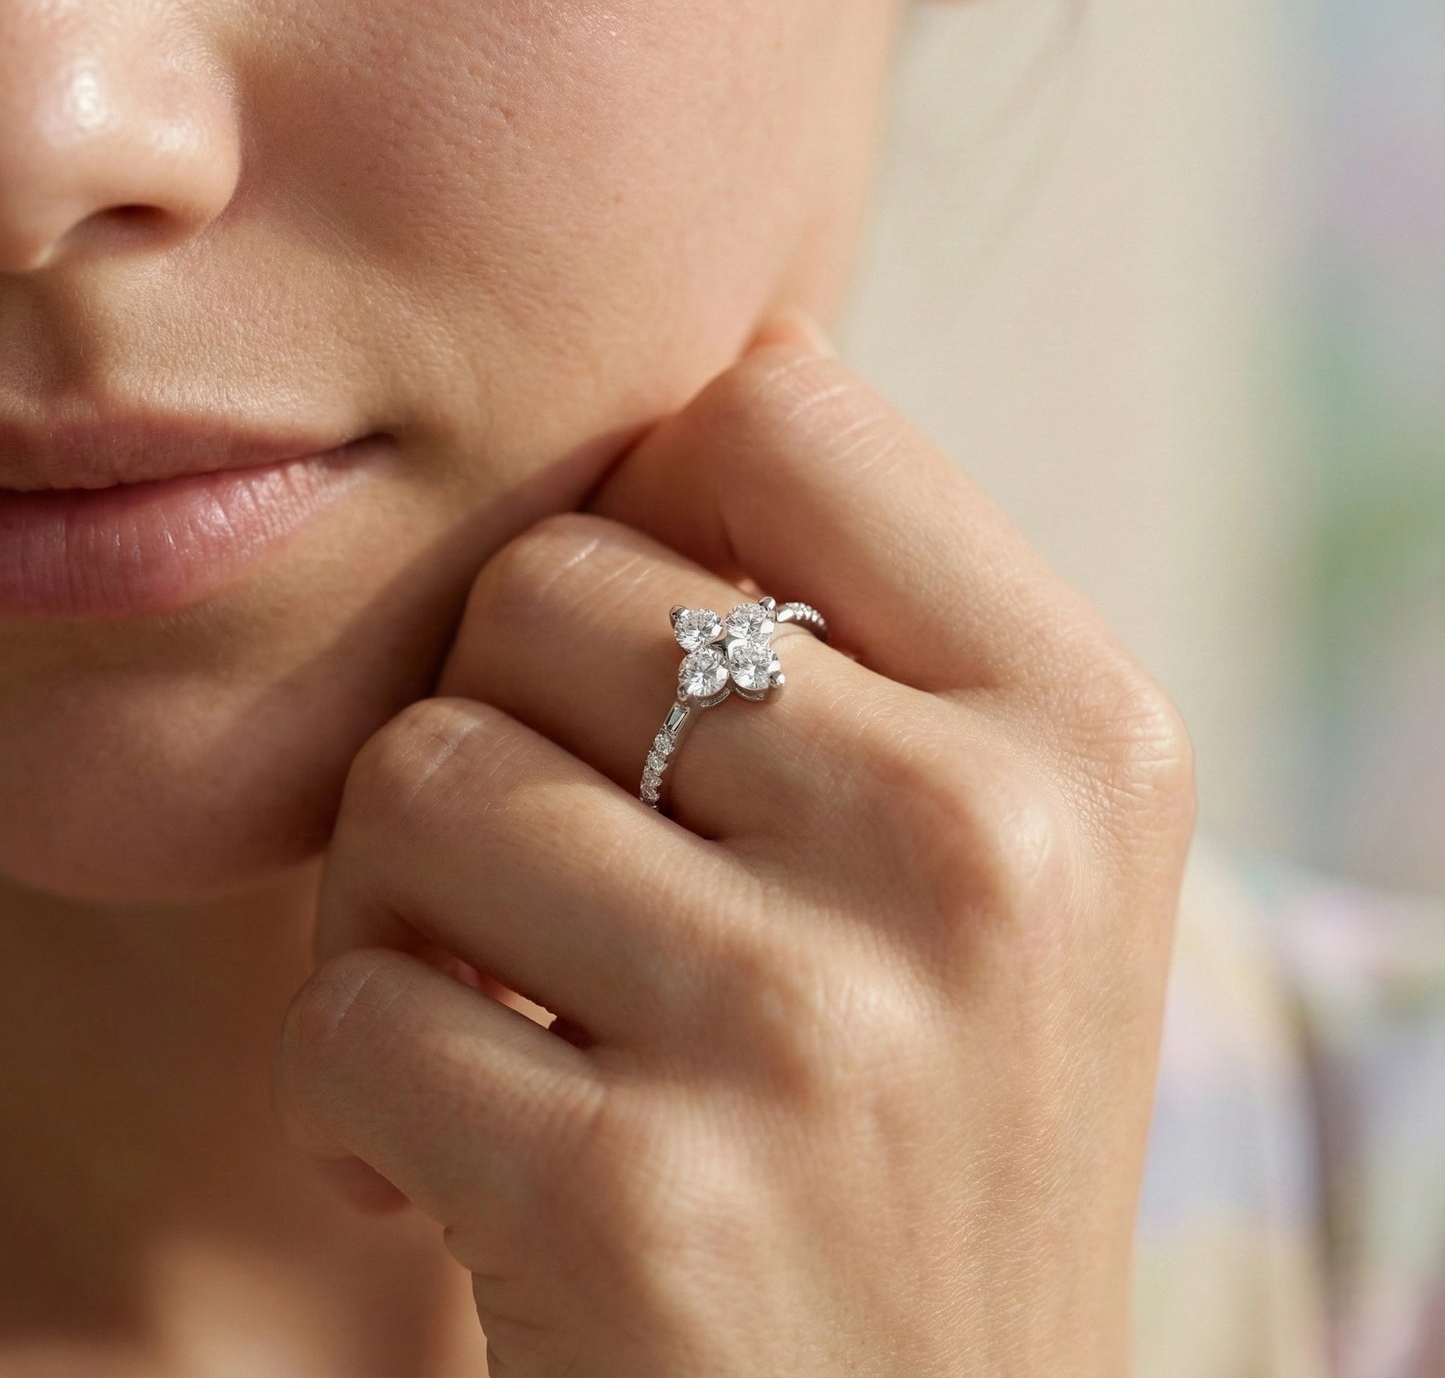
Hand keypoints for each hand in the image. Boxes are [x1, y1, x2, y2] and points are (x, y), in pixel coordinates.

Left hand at [273, 321, 1194, 1376]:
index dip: (656, 495)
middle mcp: (979, 848)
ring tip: (496, 1012)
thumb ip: (861, 645)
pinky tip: (446, 1163)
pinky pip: (352, 1008)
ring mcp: (815, 1026)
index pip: (782, 414)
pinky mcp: (641, 1202)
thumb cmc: (921, 1129)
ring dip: (399, 908)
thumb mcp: (992, 866)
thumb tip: (665, 436)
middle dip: (501, 722)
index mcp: (1079, 729)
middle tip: (542, 877)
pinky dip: (355, 1082)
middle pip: (550, 589)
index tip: (640, 645)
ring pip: (422, 779)